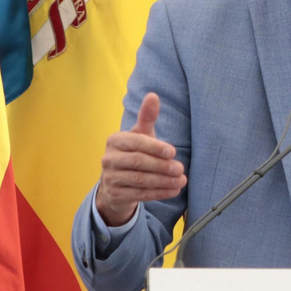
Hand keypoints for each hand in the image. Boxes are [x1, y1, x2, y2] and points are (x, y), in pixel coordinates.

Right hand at [95, 92, 185, 226]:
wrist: (116, 183)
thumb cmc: (133, 153)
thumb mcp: (140, 135)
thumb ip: (147, 117)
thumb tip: (153, 95)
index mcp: (114, 140)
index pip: (136, 143)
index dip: (155, 147)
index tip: (173, 152)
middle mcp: (108, 159)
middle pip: (138, 162)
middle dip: (161, 166)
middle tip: (180, 168)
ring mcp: (110, 178)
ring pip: (140, 180)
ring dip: (163, 181)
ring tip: (181, 180)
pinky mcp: (116, 195)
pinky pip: (140, 194)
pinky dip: (159, 193)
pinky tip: (174, 190)